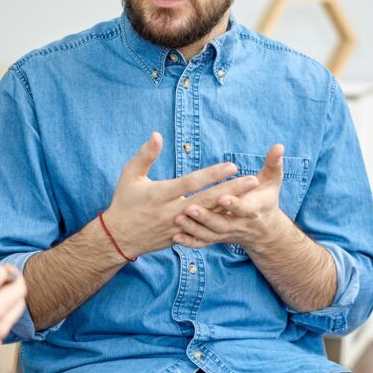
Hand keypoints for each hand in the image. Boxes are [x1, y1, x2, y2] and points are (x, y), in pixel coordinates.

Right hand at [102, 132, 259, 258]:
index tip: (231, 166)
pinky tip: (235, 215)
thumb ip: (145, 155)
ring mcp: (177, 227)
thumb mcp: (129, 175)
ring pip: (209, 216)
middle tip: (253, 181)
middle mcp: (171, 212)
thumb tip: (156, 134)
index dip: (212, 175)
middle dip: (231, 190)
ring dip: (230, 206)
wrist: (118, 237)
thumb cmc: (124, 201)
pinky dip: (220, 222)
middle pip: (207, 200)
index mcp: (160, 194)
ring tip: (251, 197)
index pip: (191, 183)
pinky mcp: (180, 237)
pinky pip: (204, 230)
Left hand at [174, 143, 288, 249]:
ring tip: (179, 220)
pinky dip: (190, 243)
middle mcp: (239, 224)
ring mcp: (227, 234)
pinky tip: (175, 238)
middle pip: (222, 223)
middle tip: (189, 208)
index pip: (244, 208)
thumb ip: (274, 164)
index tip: (222, 197)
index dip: (234, 204)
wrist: (264, 231)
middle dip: (206, 217)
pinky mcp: (217, 239)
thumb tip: (279, 146)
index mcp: (253, 209)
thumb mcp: (272, 181)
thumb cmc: (265, 198)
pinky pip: (203, 244)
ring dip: (194, 229)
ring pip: (210, 235)